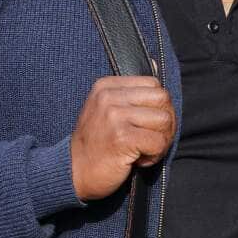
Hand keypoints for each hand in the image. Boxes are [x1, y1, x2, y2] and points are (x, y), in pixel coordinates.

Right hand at [70, 76, 175, 201]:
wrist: (72, 174)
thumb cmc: (96, 144)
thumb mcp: (107, 109)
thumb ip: (130, 92)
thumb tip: (156, 63)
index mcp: (106, 86)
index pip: (153, 84)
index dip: (158, 107)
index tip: (145, 126)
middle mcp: (109, 97)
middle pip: (163, 99)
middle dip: (165, 122)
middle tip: (150, 139)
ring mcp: (114, 116)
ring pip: (164, 120)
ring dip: (161, 140)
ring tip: (142, 150)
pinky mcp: (122, 137)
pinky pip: (159, 142)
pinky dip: (154, 155)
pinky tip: (138, 160)